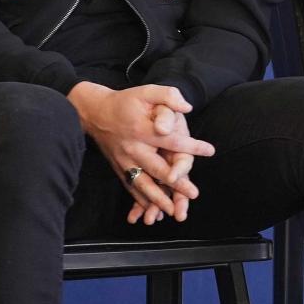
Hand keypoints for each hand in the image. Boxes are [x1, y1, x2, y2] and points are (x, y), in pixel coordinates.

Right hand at [69, 84, 212, 222]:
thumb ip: (168, 96)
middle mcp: (133, 148)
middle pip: (157, 168)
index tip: (209, 150)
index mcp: (142, 129)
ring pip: (142, 184)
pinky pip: (131, 187)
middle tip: (193, 193)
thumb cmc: (125, 102)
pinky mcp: (119, 169)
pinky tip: (152, 212)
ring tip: (173, 210)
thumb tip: (187, 107)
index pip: (171, 140)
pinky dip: (141, 201)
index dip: (191, 145)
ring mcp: (124, 161)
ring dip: (158, 199)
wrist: (94, 113)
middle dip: (176, 182)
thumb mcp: (146, 90)